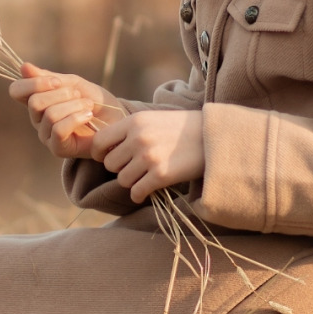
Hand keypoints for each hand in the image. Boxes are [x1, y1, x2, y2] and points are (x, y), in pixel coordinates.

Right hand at [9, 62, 125, 158]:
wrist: (116, 119)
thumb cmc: (94, 101)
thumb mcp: (73, 83)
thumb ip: (48, 77)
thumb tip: (24, 67)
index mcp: (37, 100)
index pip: (17, 91)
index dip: (33, 83)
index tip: (56, 81)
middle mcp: (37, 119)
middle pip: (35, 102)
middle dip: (61, 94)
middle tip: (78, 94)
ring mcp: (46, 135)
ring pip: (50, 115)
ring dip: (74, 105)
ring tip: (88, 106)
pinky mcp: (58, 148)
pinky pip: (59, 130)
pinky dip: (76, 118)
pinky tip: (88, 116)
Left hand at [90, 110, 204, 202]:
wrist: (214, 136)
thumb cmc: (183, 128)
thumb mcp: (153, 119)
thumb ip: (131, 130)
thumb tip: (106, 149)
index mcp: (134, 121)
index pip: (99, 141)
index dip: (99, 153)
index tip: (107, 158)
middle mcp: (138, 138)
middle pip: (110, 164)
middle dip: (120, 168)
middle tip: (135, 168)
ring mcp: (149, 157)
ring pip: (122, 180)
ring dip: (132, 181)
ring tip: (145, 177)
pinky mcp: (161, 175)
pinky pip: (137, 192)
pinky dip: (140, 194)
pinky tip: (148, 190)